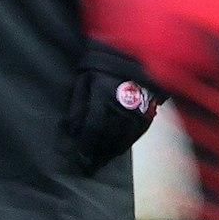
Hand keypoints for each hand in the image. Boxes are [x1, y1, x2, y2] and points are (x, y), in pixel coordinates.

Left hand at [64, 46, 160, 172]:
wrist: (134, 51)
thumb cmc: (103, 65)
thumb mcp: (84, 81)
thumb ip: (77, 106)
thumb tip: (70, 131)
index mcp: (103, 95)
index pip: (93, 129)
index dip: (86, 148)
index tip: (80, 162)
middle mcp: (122, 104)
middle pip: (108, 138)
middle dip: (97, 155)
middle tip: (89, 168)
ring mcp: (137, 108)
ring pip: (123, 139)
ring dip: (111, 153)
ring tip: (101, 162)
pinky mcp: (148, 111)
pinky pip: (136, 135)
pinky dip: (125, 146)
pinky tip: (116, 151)